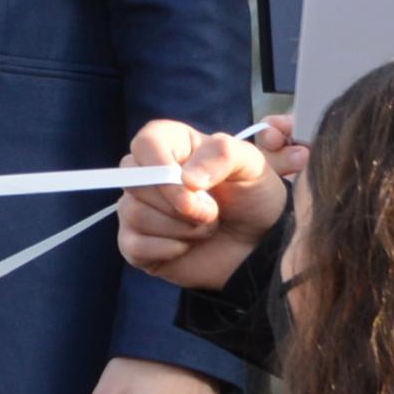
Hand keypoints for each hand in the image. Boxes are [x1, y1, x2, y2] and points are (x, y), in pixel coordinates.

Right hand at [118, 118, 300, 289]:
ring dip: (182, 228)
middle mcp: (148, 174)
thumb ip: (222, 155)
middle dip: (180, 204)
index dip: (161, 166)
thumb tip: (187, 179)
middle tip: (213, 212)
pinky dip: (168, 249)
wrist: (259, 243)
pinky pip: (133, 246)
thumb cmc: (253, 197)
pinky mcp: (137, 244)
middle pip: (134, 181)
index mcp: (171, 145)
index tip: (193, 187)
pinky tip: (187, 247)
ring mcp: (139, 209)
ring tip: (206, 228)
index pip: (145, 144)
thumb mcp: (251, 164)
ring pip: (135, 214)